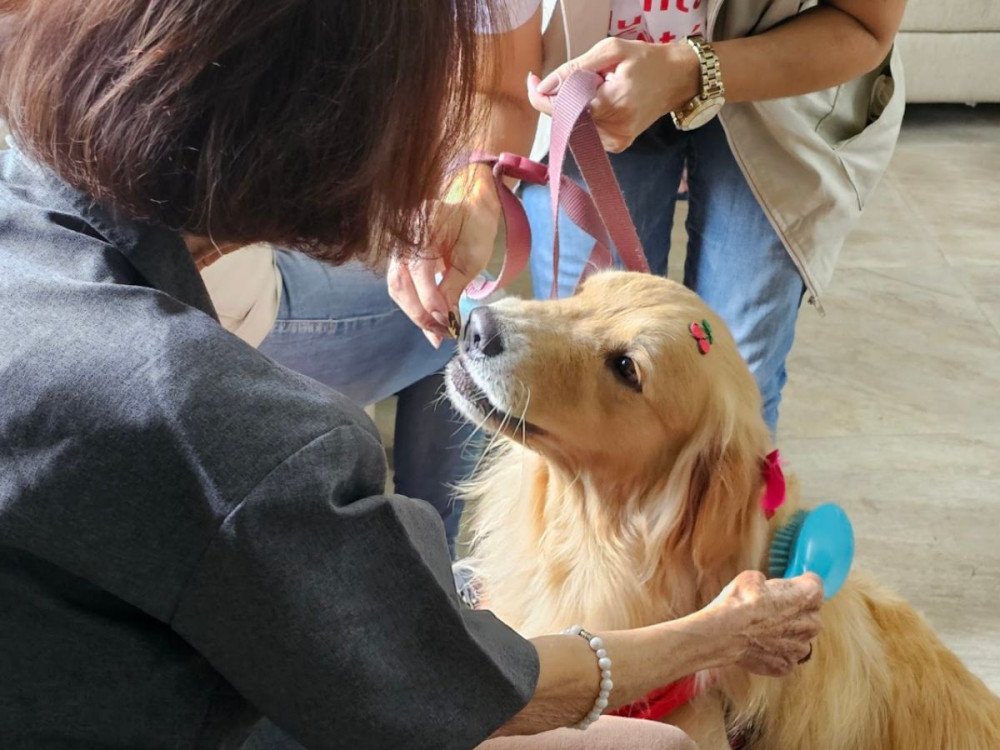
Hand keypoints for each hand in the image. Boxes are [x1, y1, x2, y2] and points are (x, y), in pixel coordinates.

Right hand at [387, 164, 500, 347]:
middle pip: (400, 283)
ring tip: (435, 332)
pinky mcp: (398, 259)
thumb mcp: (471, 259)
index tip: (446, 322)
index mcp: (422, 225)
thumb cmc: (474, 229)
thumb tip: (444, 319)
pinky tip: (429, 320)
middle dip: (420, 314)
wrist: (470, 207)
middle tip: (440, 335)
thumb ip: (453, 287)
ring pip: (396, 288)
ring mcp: (397, 247)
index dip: (431, 300)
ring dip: (414, 314)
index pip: (419, 269)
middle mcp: (402, 236)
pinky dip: (413, 305)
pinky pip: (400, 286)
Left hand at [527, 37, 700, 152]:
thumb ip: (574, 69)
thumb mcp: (610, 52)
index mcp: (611, 105)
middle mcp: (613, 130)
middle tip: (582, 75)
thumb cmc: (646, 60)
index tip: (532, 80)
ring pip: (574, 126)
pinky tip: (603, 101)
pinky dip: (587, 115)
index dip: (540, 96)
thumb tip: (543, 87)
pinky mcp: (617, 146)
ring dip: (576, 106)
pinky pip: (587, 132)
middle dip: (563, 97)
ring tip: (600, 87)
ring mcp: (616, 142)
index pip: (562, 109)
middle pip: (565, 118)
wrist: (678, 79)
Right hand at [704, 570, 823, 676]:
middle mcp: (812, 623)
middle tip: (771, 609)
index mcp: (808, 596)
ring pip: (798, 638)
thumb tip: (764, 589)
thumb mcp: (751, 578)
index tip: (791, 585)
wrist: (725, 633)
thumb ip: (767, 584)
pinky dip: (774, 652)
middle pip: (809, 614)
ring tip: (762, 630)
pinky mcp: (787, 666)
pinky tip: (757, 645)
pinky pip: (784, 656)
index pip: (815, 585)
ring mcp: (800, 648)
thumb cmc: (740, 601)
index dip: (800, 583)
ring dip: (785, 634)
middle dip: (794, 611)